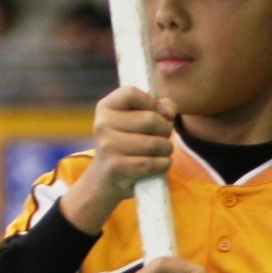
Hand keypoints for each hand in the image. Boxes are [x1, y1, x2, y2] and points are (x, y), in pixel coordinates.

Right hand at [64, 85, 176, 233]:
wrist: (105, 179)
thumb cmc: (128, 144)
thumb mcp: (137, 120)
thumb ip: (158, 107)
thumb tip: (169, 110)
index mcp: (105, 107)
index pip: (131, 93)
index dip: (152, 103)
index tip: (157, 114)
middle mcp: (102, 124)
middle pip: (151, 119)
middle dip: (165, 130)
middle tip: (161, 138)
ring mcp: (107, 146)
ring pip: (155, 143)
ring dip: (166, 150)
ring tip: (160, 153)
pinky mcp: (116, 167)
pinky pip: (153, 163)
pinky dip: (163, 164)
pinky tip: (158, 164)